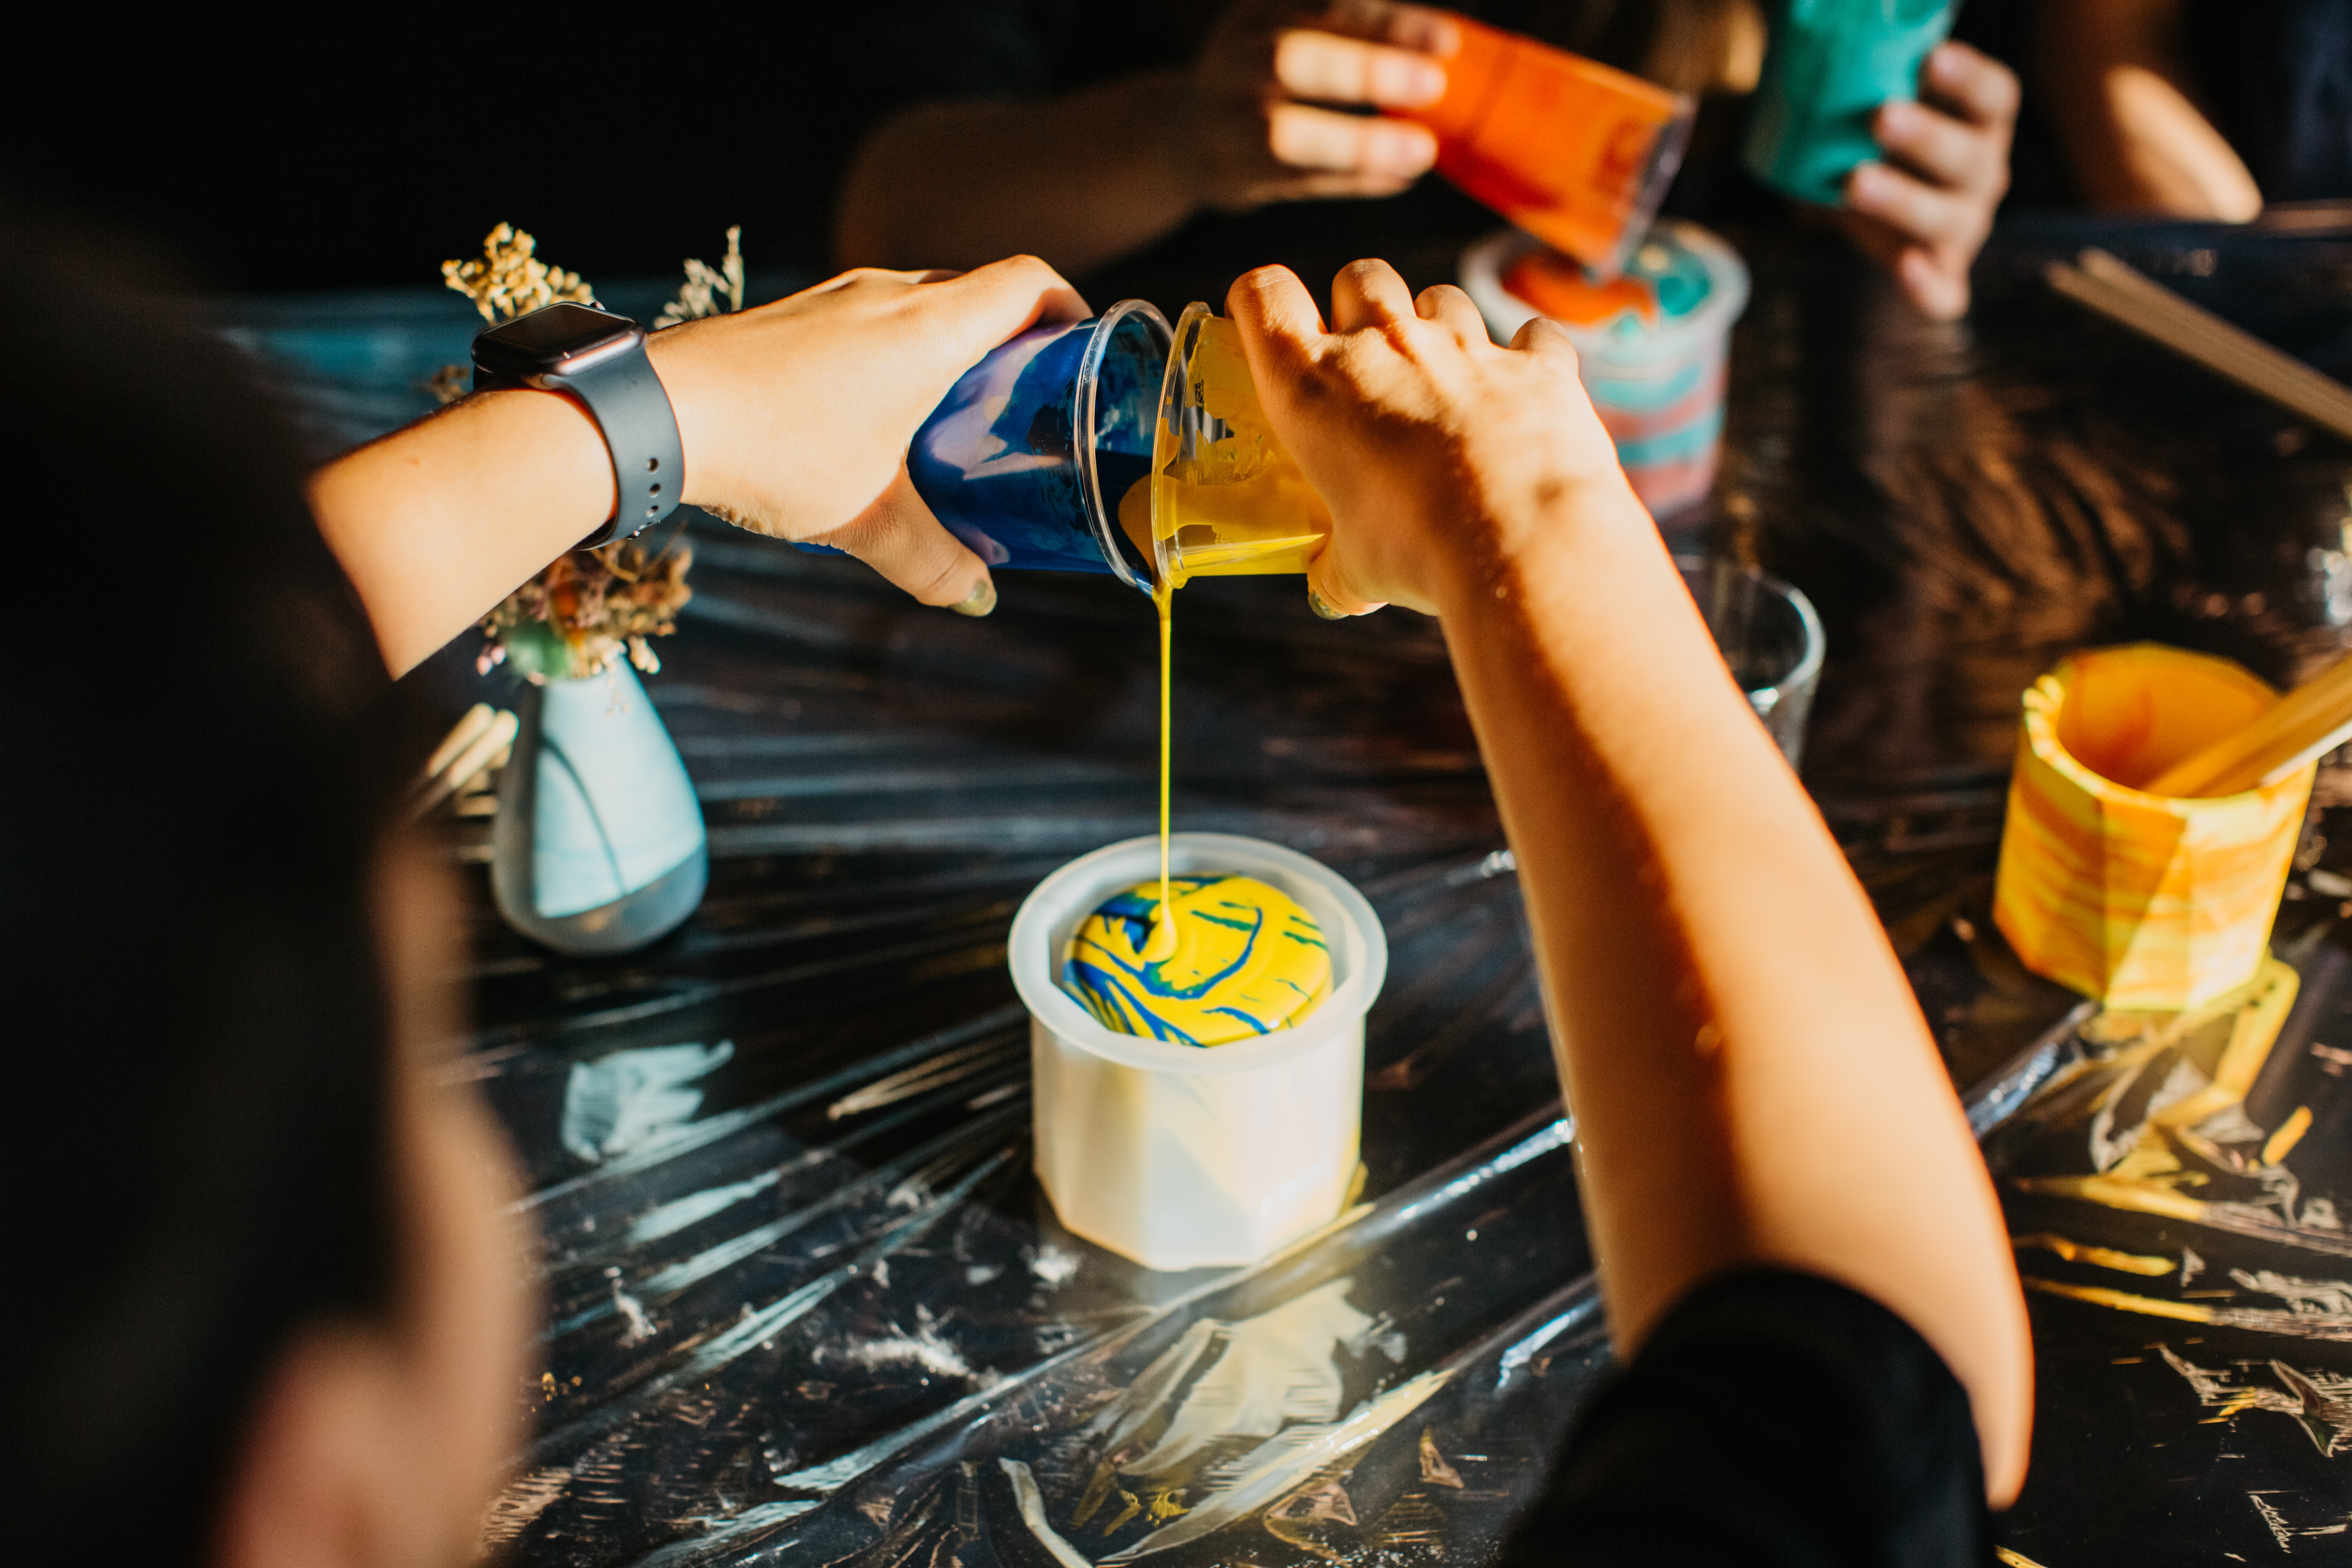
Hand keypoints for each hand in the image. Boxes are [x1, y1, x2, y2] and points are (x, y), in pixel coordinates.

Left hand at [645, 256, 1087, 611]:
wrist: (659, 409)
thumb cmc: (775, 449)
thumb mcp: (866, 516)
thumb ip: (932, 560)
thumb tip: (976, 600)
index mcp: (930, 326)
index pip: (1026, 279)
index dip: (1066, 304)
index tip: (1079, 347)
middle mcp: (886, 293)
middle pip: (975, 290)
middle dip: (1010, 337)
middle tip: (1021, 399)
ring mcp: (832, 297)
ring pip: (915, 303)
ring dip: (944, 346)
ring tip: (949, 414)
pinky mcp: (788, 315)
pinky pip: (864, 318)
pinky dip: (889, 353)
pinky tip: (870, 416)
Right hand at [1184, 0, 1455, 212]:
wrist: (1185, 134)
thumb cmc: (1266, 74)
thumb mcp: (1292, 27)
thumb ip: (1349, 29)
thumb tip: (1447, 44)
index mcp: (1262, 13)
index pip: (1325, 7)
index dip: (1386, 22)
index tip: (1448, 39)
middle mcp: (1235, 61)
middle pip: (1291, 61)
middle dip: (1365, 72)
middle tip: (1434, 85)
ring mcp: (1226, 122)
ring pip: (1285, 136)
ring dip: (1359, 144)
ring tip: (1423, 151)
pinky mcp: (1232, 175)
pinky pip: (1295, 182)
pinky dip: (1352, 181)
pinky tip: (1399, 177)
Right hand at [1225, 258, 1640, 617]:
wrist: (1523, 540)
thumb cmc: (1417, 551)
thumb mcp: (1357, 568)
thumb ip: (1339, 567)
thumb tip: (1335, 589)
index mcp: (1315, 387)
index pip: (1265, 297)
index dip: (1259, 300)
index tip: (1262, 322)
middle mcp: (1388, 347)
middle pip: (1360, 277)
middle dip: (1357, 303)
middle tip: (1366, 357)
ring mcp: (1466, 347)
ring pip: (1441, 298)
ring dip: (1437, 328)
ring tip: (1445, 383)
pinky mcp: (1536, 364)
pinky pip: (1530, 336)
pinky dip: (1526, 356)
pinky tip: (1522, 392)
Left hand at [1839, 41, 2018, 318]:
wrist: (1859, 196)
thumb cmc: (1871, 131)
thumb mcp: (1872, 95)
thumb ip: (1868, 66)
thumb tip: (1814, 15)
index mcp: (1983, 122)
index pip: (1993, 97)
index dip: (1968, 79)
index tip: (1931, 58)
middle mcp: (1983, 172)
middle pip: (1969, 158)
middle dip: (1925, 139)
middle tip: (1877, 117)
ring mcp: (1964, 226)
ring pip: (1949, 221)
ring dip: (1905, 202)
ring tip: (1854, 181)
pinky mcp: (1941, 272)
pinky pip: (1945, 293)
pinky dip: (1929, 288)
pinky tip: (1907, 270)